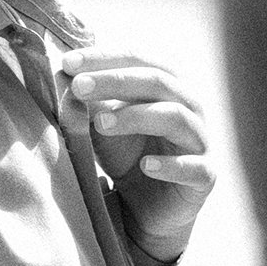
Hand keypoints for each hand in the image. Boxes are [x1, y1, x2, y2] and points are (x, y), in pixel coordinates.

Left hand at [61, 49, 212, 264]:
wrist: (150, 207)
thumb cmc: (128, 155)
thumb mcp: (102, 126)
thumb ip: (88, 103)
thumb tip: (61, 77)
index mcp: (166, 85)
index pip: (138, 60)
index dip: (104, 58)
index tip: (68, 63)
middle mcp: (188, 106)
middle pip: (158, 81)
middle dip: (116, 81)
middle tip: (79, 86)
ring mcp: (200, 140)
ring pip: (176, 117)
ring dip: (136, 116)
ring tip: (100, 123)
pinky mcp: (205, 176)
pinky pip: (194, 167)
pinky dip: (170, 165)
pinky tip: (145, 166)